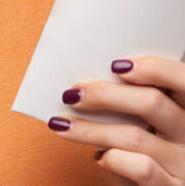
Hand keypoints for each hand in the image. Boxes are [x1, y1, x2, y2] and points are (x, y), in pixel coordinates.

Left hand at [47, 55, 184, 184]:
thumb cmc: (145, 152)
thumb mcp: (147, 123)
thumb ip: (133, 101)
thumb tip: (89, 82)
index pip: (183, 79)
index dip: (155, 69)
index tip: (116, 65)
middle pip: (153, 103)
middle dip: (105, 95)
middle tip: (73, 94)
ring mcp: (184, 163)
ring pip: (135, 136)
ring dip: (91, 129)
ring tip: (62, 125)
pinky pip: (141, 168)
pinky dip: (114, 159)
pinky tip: (99, 157)